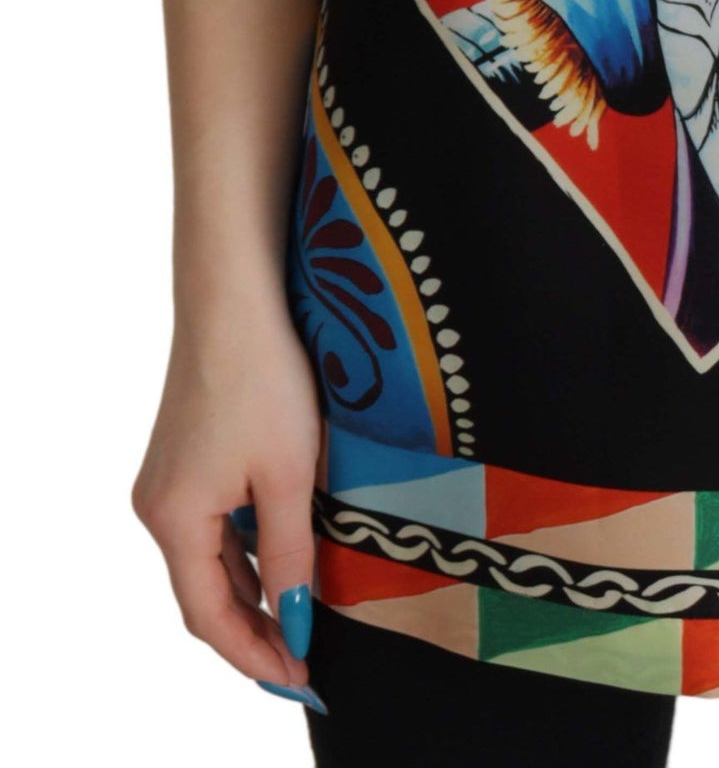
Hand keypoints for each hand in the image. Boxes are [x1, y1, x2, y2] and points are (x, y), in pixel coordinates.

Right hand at [132, 296, 323, 701]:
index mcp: (174, 520)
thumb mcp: (288, 475)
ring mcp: (165, 481)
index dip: (253, 654)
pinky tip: (278, 558)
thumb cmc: (264, 379)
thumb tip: (292, 621)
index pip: (209, 617)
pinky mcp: (182, 457)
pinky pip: (209, 524)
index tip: (298, 679)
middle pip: (202, 593)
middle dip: (251, 631)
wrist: (233, 299)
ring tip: (296, 621)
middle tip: (302, 661)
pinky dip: (242, 552)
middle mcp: (156, 508)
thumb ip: (288, 554)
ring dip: (249, 592)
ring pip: (206, 559)